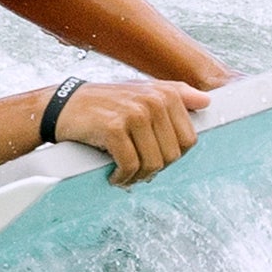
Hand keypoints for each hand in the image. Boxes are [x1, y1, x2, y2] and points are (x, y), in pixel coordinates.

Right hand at [53, 80, 211, 185]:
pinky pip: (130, 166)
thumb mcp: (143, 92)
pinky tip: (113, 175)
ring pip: (153, 164)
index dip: (171, 156)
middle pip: (173, 155)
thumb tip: (206, 102)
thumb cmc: (106, 104)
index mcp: (166, 94)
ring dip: (138, 177)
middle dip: (155, 168)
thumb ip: (177, 95)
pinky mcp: (113, 128)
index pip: (189, 140)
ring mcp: (133, 113)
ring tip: (124, 173)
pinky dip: (122, 178)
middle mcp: (153, 101)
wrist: (64, 105)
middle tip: (136, 167)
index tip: (153, 156)